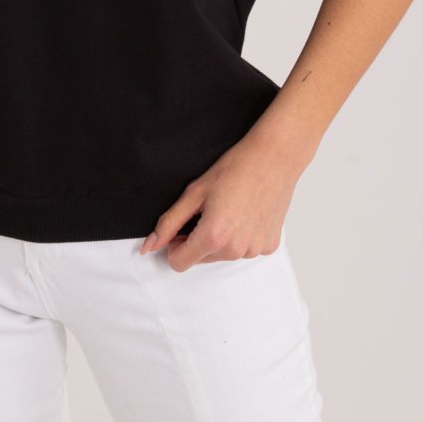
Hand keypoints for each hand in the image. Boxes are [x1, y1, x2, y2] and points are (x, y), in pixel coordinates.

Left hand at [140, 130, 302, 270]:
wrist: (274, 158)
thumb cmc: (235, 168)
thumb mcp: (194, 192)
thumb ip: (169, 223)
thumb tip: (149, 246)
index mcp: (213, 236)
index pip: (179, 263)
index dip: (175, 244)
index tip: (182, 226)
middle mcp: (235, 250)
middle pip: (201, 259)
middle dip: (197, 240)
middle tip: (207, 210)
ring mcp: (254, 250)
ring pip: (222, 255)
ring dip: (220, 238)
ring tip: (229, 208)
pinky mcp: (269, 247)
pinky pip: (244, 250)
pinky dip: (240, 236)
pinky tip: (246, 213)